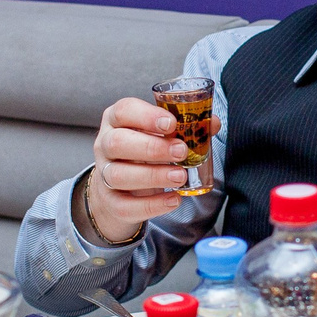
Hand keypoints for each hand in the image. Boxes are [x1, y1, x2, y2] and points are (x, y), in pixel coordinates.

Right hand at [79, 96, 194, 244]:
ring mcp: (104, 174)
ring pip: (118, 175)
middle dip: (152, 148)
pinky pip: (124, 205)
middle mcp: (105, 144)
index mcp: (117, 120)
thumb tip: (212, 123)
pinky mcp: (110, 201)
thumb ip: (186, 127)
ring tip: (180, 177)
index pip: (123, 111)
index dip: (147, 116)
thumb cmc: (144, 152)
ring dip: (153, 176)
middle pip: (117, 143)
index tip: (171, 124)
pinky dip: (150, 205)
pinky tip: (173, 200)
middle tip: (181, 152)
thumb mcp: (160, 135)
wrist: (121, 188)